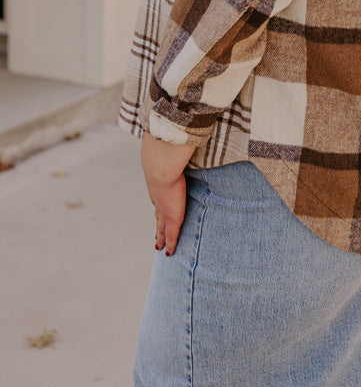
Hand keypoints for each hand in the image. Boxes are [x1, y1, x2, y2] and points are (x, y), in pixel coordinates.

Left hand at [141, 132, 195, 256]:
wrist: (160, 165)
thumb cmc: (166, 156)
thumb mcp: (171, 153)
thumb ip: (175, 147)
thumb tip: (178, 133)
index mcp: (158, 186)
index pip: (158, 200)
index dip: (158, 209)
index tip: (158, 213)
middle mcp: (158, 200)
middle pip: (157, 218)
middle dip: (157, 228)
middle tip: (156, 238)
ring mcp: (164, 210)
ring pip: (162, 229)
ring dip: (161, 238)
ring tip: (160, 248)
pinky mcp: (172, 218)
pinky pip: (172, 236)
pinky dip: (171, 244)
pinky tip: (170, 253)